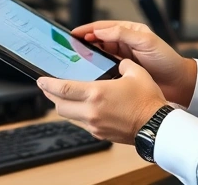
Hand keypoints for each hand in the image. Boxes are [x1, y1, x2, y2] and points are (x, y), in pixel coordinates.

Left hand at [38, 59, 166, 143]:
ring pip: (68, 116)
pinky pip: (81, 124)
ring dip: (63, 106)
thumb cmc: (148, 102)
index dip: (48, 84)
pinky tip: (82, 108)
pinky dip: (77, 115)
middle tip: (48, 88)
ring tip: (62, 97)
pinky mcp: (100, 134)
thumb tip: (118, 63)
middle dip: (51, 96)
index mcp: (96, 94)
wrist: (157, 127)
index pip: (63, 89)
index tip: (40, 80)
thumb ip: (122, 64)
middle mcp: (91, 112)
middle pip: (59, 105)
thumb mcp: (135, 73)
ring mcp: (95, 125)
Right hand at [73, 21, 197, 105]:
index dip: (87, 29)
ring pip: (99, 56)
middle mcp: (124, 44)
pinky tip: (88, 75)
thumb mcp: (147, 42)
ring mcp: (122, 60)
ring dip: (88, 57)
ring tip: (75, 61)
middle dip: (83, 43)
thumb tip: (101, 30)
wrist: (179, 85)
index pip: (103, 27)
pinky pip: (104, 70)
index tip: (73, 34)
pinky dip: (95, 71)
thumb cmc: (167, 61)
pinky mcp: (122, 74)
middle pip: (98, 41)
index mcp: (129, 32)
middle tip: (69, 48)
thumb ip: (124, 34)